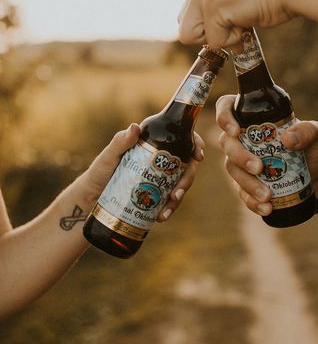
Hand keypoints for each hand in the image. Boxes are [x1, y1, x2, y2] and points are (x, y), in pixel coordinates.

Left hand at [83, 124, 204, 219]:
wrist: (92, 198)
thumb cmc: (99, 172)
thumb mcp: (108, 157)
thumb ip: (119, 142)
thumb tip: (135, 127)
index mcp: (154, 143)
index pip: (182, 138)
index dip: (195, 144)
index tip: (198, 156)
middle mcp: (161, 159)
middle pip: (186, 165)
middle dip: (187, 180)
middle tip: (177, 193)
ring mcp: (161, 177)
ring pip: (180, 184)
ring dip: (179, 198)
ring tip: (166, 211)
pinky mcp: (158, 194)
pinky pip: (170, 200)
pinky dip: (169, 208)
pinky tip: (162, 216)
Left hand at [178, 0, 292, 49]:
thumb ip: (216, 9)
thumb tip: (207, 36)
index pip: (186, 18)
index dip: (208, 29)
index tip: (230, 20)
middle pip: (184, 29)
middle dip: (210, 35)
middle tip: (236, 21)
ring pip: (196, 37)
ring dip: (221, 37)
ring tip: (242, 18)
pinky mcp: (213, 6)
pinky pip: (214, 41)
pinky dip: (233, 39)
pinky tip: (247, 20)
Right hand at [215, 95, 317, 216]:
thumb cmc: (313, 149)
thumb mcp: (317, 135)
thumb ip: (307, 131)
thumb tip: (287, 139)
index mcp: (254, 119)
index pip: (227, 108)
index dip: (224, 116)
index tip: (235, 130)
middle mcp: (243, 139)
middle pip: (227, 143)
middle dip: (240, 157)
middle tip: (259, 168)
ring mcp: (241, 163)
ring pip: (232, 170)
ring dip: (247, 183)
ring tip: (267, 195)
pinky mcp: (246, 184)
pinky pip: (242, 193)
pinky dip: (252, 201)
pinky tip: (266, 208)